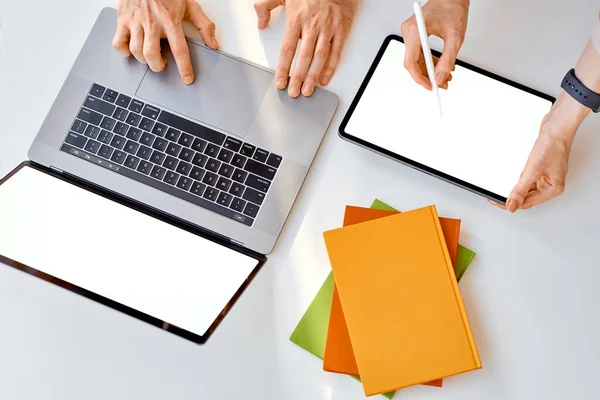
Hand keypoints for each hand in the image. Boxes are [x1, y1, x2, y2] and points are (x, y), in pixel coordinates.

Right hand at [113, 0, 218, 83]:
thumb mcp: (190, 5)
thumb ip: (204, 25)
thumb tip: (213, 43)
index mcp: (170, 20)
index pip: (179, 50)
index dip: (184, 67)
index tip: (187, 78)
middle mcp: (152, 23)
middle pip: (152, 54)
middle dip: (158, 66)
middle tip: (162, 64)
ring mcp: (135, 22)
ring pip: (136, 51)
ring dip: (144, 60)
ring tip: (151, 56)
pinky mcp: (123, 19)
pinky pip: (118, 42)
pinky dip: (123, 51)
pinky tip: (131, 50)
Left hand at [254, 0, 356, 96]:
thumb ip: (266, 6)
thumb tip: (260, 23)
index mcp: (297, 18)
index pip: (288, 49)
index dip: (283, 68)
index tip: (280, 82)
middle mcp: (313, 25)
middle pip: (304, 57)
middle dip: (298, 77)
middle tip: (294, 92)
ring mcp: (328, 28)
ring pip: (319, 57)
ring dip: (313, 76)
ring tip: (308, 90)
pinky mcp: (341, 29)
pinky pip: (336, 52)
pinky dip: (331, 67)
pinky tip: (325, 78)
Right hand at [401, 0, 468, 89]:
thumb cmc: (452, 8)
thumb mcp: (455, 37)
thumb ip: (448, 59)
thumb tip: (441, 77)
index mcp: (415, 30)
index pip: (411, 62)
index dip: (420, 78)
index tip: (430, 86)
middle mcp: (409, 32)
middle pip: (412, 63)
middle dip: (427, 76)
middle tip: (440, 84)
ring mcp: (410, 33)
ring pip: (416, 60)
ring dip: (429, 70)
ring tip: (444, 77)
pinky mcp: (414, 35)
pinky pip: (419, 54)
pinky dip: (429, 62)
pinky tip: (440, 67)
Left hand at [490, 93, 588, 211]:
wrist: (556, 126)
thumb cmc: (553, 144)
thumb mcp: (533, 169)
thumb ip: (521, 189)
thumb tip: (512, 206)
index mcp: (553, 189)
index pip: (527, 203)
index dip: (510, 204)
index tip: (495, 201)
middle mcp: (550, 185)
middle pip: (526, 197)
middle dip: (511, 197)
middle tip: (494, 195)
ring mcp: (545, 176)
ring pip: (525, 188)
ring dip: (513, 188)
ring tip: (499, 187)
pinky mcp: (539, 168)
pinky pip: (525, 178)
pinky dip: (517, 179)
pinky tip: (509, 177)